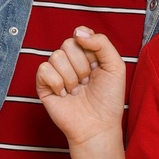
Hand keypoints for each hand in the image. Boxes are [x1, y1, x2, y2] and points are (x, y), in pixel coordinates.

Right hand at [36, 28, 126, 148]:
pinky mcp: (43, 85)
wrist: (98, 126)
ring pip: (56, 56)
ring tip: (77, 91)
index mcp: (87, 54)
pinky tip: (65, 95)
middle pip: (68, 44)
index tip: (97, 65)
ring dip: (71, 77)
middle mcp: (70, 61)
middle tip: (87, 82)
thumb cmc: (108, 99)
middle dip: (82, 65)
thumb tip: (77, 32)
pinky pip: (44, 69)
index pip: (81, 34)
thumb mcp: (115, 66)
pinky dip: (57, 83)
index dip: (89, 48)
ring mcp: (56, 72)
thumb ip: (102, 43)